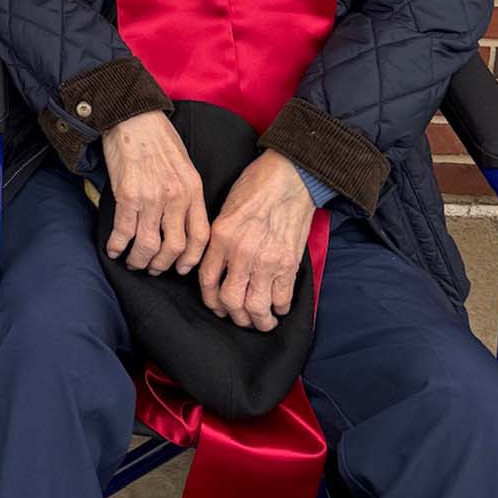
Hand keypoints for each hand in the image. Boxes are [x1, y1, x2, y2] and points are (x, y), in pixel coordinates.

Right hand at [99, 111, 209, 275]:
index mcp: (193, 190)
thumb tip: (180, 225)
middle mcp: (175, 196)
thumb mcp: (185, 166)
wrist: (133, 116)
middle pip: (174, 247)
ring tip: (132, 261)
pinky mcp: (127, 194)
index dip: (190, 260)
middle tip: (152, 268)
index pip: (200, 237)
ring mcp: (152, 197)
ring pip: (148, 245)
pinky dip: (117, 245)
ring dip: (139, 260)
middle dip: (162, 264)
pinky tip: (113, 248)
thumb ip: (186, 195)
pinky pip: (124, 231)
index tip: (180, 268)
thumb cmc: (158, 139)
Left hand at [198, 151, 315, 331]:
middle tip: (239, 317)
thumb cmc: (256, 187)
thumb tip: (217, 268)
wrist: (289, 177)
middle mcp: (240, 251)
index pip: (207, 281)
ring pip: (256, 307)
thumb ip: (219, 239)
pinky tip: (278, 305)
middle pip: (231, 301)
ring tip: (261, 320)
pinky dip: (279, 308)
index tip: (218, 306)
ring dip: (258, 320)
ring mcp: (266, 260)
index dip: (212, 301)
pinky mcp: (289, 263)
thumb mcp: (225, 209)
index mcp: (220, 236)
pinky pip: (282, 299)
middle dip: (234, 316)